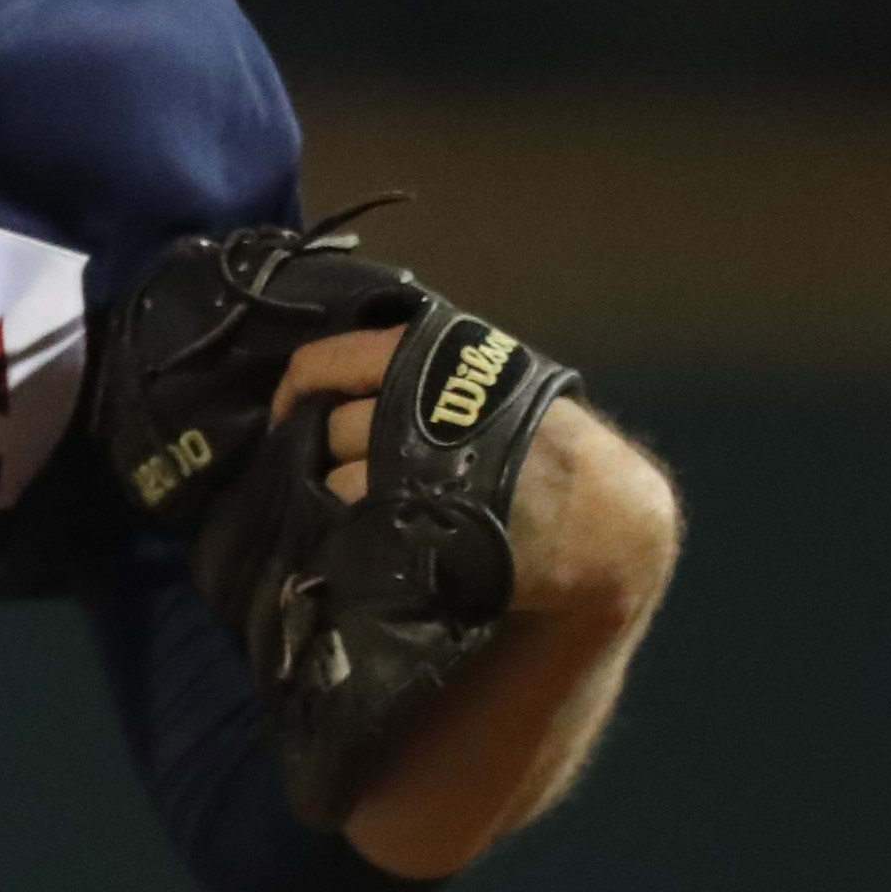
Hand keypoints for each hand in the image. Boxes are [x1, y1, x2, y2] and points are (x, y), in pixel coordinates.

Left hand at [265, 326, 671, 624]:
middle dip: (329, 454)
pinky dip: (356, 535)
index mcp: (424, 355)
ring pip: (336, 484)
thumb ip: (421, 372)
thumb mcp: (490, 379)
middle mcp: (407, 403)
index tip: (288, 416)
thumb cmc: (547, 444)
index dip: (295, 391)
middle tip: (351, 473)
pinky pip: (354, 529)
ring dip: (343, 500)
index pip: (323, 363)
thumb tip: (344, 383)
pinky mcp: (413, 525)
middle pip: (330, 429)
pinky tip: (382, 536)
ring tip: (377, 510)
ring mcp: (409, 467)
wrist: (602, 519)